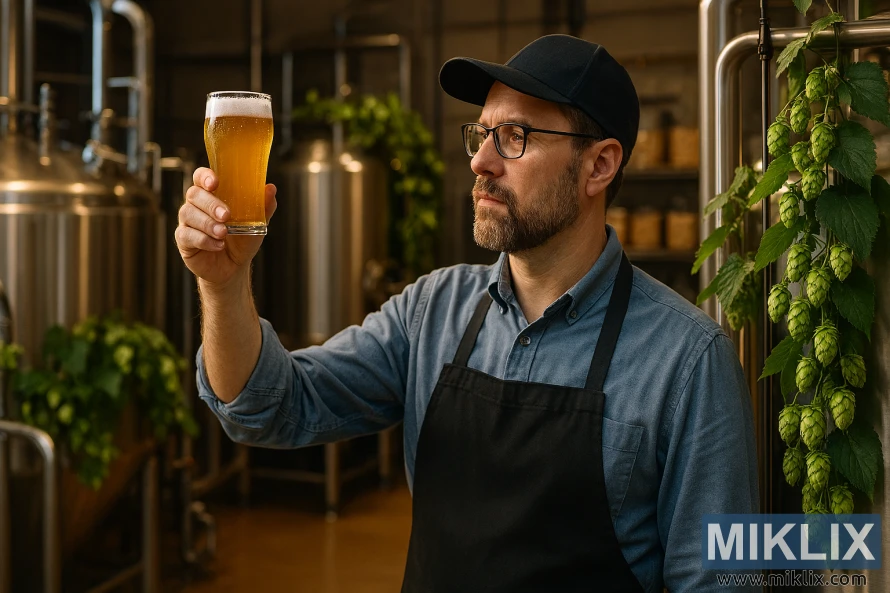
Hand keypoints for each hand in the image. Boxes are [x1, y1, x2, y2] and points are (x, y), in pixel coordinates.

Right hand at [175, 167, 277, 286]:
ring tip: (223, 233)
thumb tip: (271, 188)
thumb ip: (263, 207)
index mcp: (212, 194)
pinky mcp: (183, 240)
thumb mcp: (257, 224)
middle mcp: (196, 205)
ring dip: (207, 223)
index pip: (201, 177)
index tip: (215, 183)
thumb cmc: (242, 240)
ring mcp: (188, 222)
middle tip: (226, 215)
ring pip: (188, 213)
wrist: (234, 267)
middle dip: (210, 204)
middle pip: (194, 194)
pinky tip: (218, 245)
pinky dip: (204, 240)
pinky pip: (187, 235)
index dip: (205, 176)